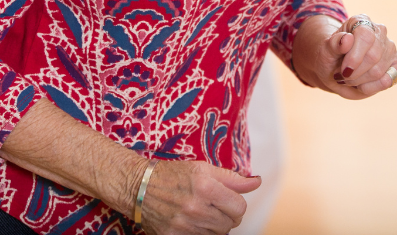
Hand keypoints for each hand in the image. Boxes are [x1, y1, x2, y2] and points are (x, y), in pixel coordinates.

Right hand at [137, 160, 260, 234]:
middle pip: (230, 224)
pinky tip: (194, 224)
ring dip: (215, 227)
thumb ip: (232, 178)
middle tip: (217, 208)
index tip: (230, 202)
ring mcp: (184, 225)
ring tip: (204, 214)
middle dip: (228, 217)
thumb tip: (256, 182)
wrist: (140, 187)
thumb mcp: (203, 168)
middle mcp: (195, 207)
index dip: (238, 205)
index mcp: (205, 187)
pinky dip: (201, 234)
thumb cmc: (173, 175)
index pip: (239, 207)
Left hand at [292, 14, 396, 98]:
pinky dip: (371, 88)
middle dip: (355, 73)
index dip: (355, 57)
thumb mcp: (325, 51)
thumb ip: (334, 44)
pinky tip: (362, 84)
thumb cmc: (330, 57)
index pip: (365, 36)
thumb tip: (347, 39)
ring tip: (349, 79)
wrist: (335, 69)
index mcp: (361, 22)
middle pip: (373, 56)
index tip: (343, 71)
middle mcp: (379, 31)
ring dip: (360, 81)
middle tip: (342, 76)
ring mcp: (390, 47)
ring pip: (379, 71)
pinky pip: (388, 80)